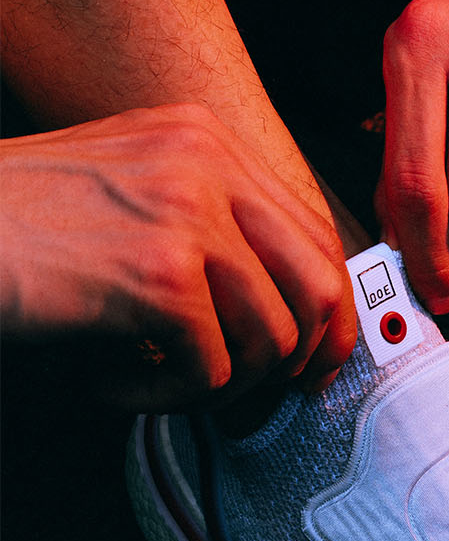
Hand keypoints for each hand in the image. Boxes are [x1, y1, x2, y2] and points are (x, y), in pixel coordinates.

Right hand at [0, 104, 355, 408]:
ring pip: (269, 339)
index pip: (313, 232)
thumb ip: (207, 231)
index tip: (311, 361)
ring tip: (151, 379)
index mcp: (203, 140)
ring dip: (215, 385)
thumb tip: (290, 314)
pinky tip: (107, 380)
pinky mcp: (159, 276)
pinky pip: (208, 374)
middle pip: (317, 284)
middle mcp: (205, 163)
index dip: (326, 311)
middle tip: (255, 394)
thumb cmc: (15, 228)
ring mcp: (186, 214)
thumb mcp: (126, 198)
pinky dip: (159, 400)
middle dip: (297, 358)